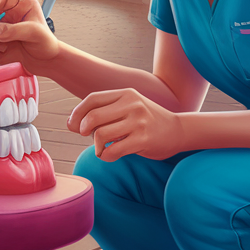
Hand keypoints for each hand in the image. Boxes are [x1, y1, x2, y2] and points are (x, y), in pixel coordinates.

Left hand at [68, 88, 185, 161]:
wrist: (179, 131)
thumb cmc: (147, 121)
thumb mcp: (129, 107)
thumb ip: (104, 111)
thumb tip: (71, 124)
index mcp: (126, 94)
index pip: (92, 99)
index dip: (77, 113)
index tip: (73, 125)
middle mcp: (132, 105)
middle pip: (93, 118)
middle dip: (83, 130)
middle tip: (88, 137)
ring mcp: (138, 122)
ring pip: (100, 135)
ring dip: (96, 146)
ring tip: (102, 148)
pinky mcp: (143, 140)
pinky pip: (112, 151)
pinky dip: (105, 156)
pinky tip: (109, 154)